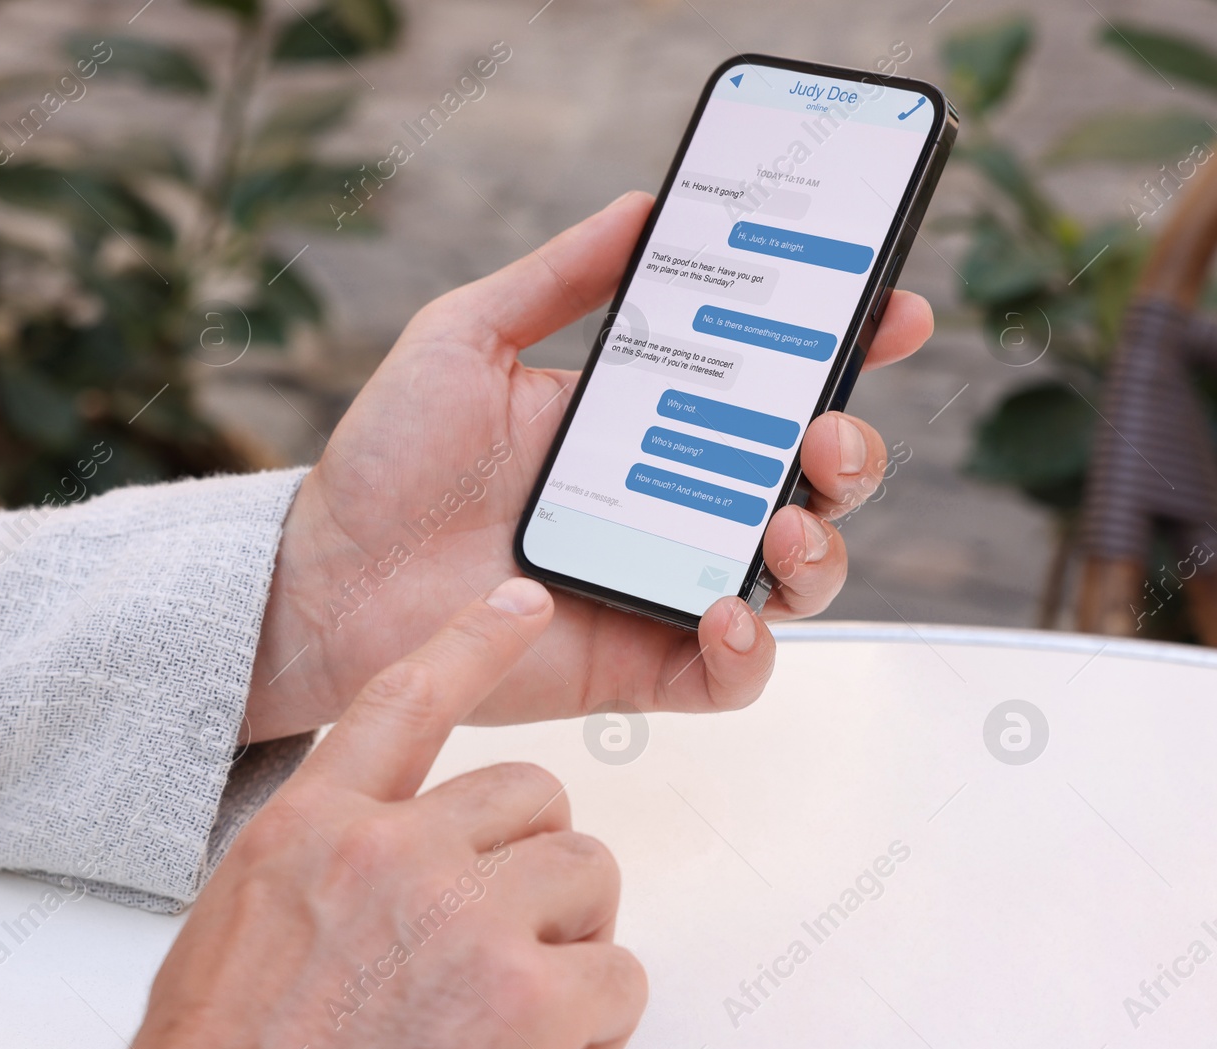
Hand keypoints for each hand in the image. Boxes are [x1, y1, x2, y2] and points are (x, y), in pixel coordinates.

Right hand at [132, 578, 644, 1048]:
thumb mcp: (244, 932)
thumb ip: (325, 871)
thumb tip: (392, 866)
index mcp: (310, 830)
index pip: (403, 701)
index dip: (470, 642)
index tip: (517, 604)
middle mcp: (387, 852)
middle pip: (529, 793)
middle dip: (538, 861)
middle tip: (517, 933)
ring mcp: (459, 918)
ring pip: (584, 870)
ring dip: (573, 937)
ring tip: (529, 1005)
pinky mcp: (520, 998)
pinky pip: (617, 974)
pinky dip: (599, 1025)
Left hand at [247, 191, 933, 740]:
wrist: (325, 577)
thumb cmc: (387, 460)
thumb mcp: (467, 337)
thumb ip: (558, 276)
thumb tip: (646, 206)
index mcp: (644, 421)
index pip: (769, 384)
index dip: (843, 349)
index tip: (891, 310)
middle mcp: (669, 503)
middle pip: (806, 482)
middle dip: (850, 452)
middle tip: (828, 428)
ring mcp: (659, 585)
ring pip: (792, 579)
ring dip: (820, 548)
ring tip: (783, 518)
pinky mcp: (635, 665)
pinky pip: (730, 676)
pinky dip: (752, 651)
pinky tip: (726, 609)